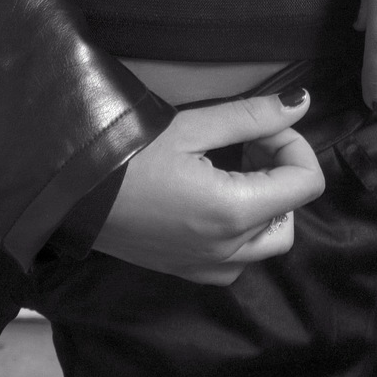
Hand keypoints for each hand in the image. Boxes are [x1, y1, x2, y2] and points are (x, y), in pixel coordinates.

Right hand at [93, 89, 324, 283]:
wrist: (71, 194)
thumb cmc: (129, 154)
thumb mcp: (193, 126)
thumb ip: (252, 116)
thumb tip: (302, 103)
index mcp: (235, 211)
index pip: (306, 183)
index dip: (295, 144)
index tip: (263, 126)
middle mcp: (230, 250)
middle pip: (292, 214)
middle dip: (281, 173)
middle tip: (247, 143)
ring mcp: (209, 268)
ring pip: (268, 242)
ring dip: (265, 204)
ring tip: (231, 169)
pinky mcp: (189, 273)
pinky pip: (239, 259)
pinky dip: (242, 230)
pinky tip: (212, 199)